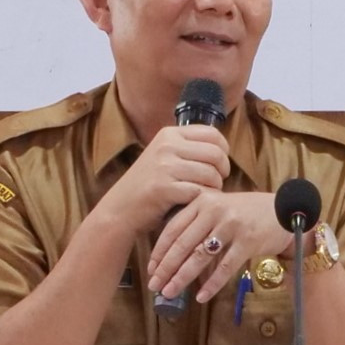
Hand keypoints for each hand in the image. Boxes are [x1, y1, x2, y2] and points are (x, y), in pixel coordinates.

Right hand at [93, 124, 231, 248]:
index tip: (220, 165)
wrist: (120, 209)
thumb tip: (221, 148)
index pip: (213, 134)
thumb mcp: (163, 156)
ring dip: (214, 188)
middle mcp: (166, 145)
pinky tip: (195, 203)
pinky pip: (199, 191)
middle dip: (222, 171)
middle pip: (215, 154)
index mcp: (169, 134)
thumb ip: (187, 148)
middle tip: (217, 183)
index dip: (224, 151)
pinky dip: (202, 200)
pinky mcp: (164, 188)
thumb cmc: (148, 185)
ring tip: (205, 194)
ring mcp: (164, 166)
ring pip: (210, 174)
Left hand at [144, 190, 298, 308]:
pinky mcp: (248, 241)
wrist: (283, 209)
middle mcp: (214, 210)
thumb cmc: (246, 212)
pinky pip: (225, 267)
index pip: (173, 229)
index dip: (160, 251)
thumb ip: (197, 222)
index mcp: (202, 201)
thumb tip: (171, 254)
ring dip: (182, 278)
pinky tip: (201, 297)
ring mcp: (231, 225)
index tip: (151, 270)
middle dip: (166, 268)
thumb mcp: (219, 207)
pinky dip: (211, 284)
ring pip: (200, 256)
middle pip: (183, 244)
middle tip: (154, 286)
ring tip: (170, 292)